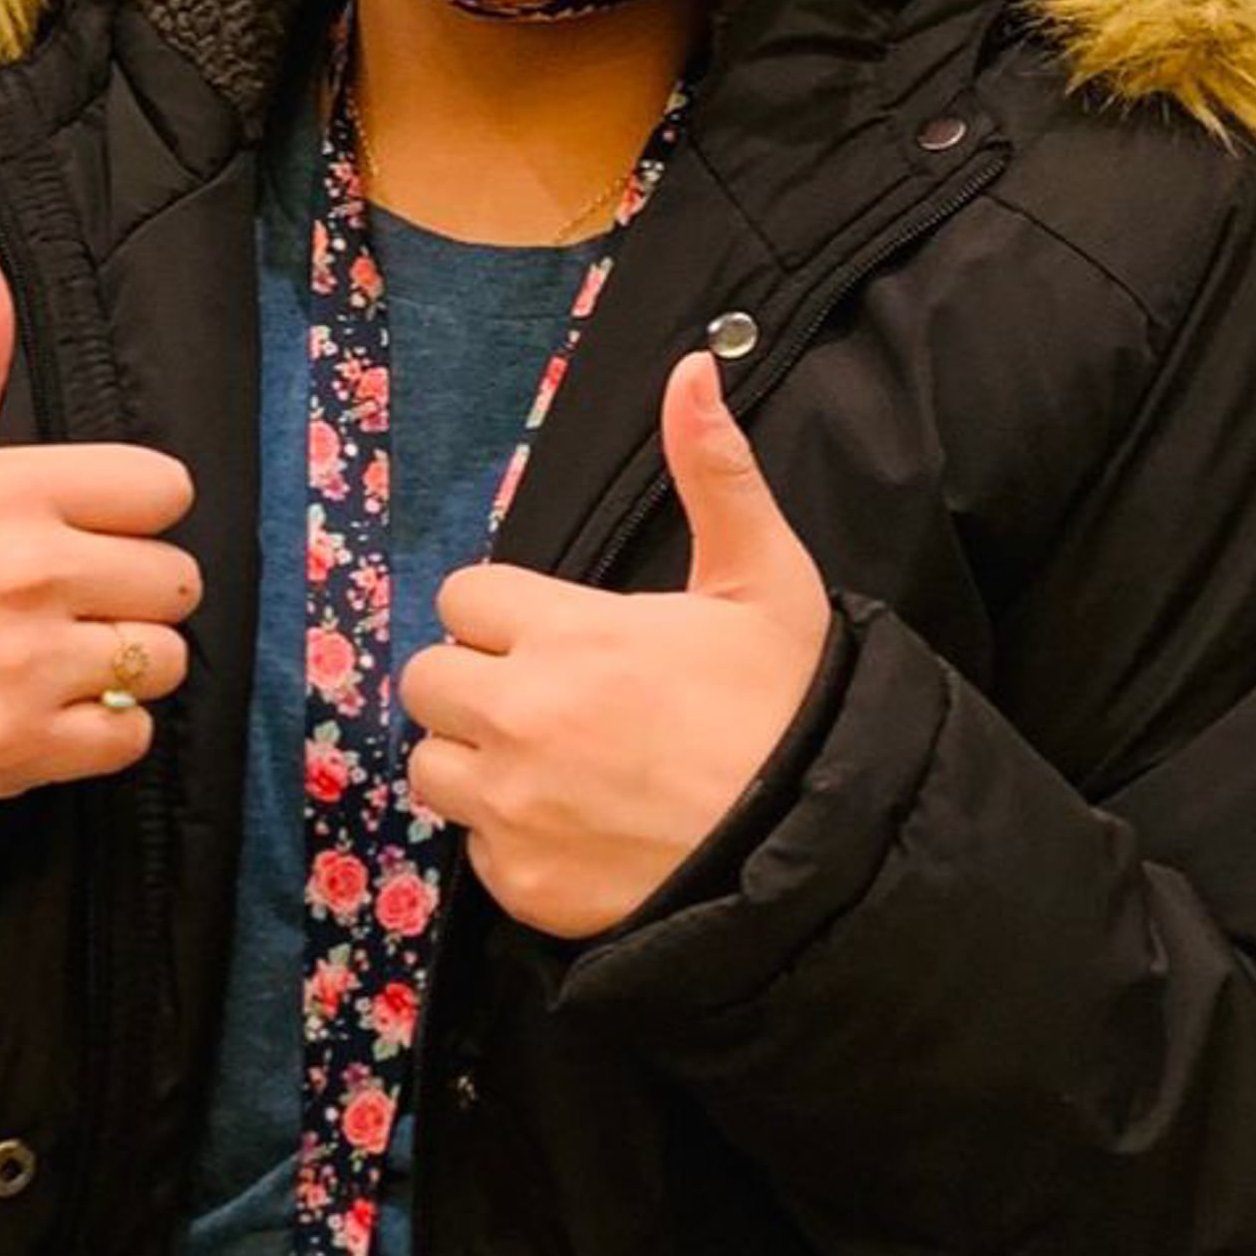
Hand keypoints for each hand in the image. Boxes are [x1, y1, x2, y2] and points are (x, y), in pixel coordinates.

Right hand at [0, 248, 202, 799]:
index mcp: (12, 491)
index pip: (166, 489)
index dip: (134, 510)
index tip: (86, 524)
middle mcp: (26, 574)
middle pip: (179, 579)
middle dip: (137, 589)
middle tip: (70, 594)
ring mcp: (26, 665)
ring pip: (165, 660)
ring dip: (127, 663)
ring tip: (61, 651)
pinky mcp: (23, 745)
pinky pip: (133, 736)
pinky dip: (103, 731)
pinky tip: (49, 705)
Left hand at [402, 352, 831, 938]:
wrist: (828, 851)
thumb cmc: (794, 708)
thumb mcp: (765, 579)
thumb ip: (714, 471)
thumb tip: (693, 367)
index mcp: (570, 635)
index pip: (463, 599)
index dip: (504, 616)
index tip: (557, 637)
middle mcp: (522, 719)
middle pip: (427, 681)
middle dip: (475, 683)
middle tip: (548, 700)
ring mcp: (515, 811)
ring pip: (434, 768)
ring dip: (477, 762)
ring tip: (554, 767)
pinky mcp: (523, 889)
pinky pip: (474, 853)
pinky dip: (513, 842)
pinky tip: (578, 832)